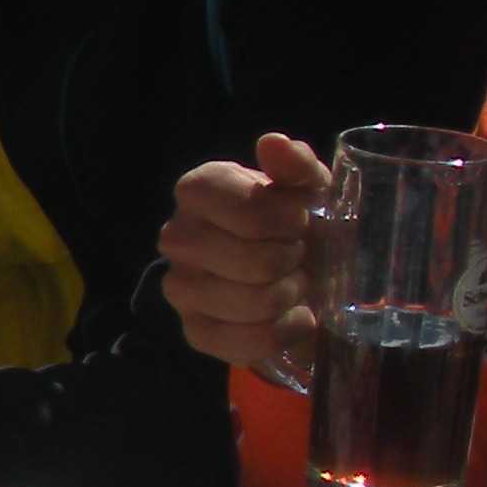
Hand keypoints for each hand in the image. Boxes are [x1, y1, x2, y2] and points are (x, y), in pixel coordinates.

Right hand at [157, 131, 328, 369]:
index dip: (286, 222)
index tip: (301, 222)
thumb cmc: (302, 224)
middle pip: (250, 262)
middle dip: (292, 263)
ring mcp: (179, 287)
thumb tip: (272, 144)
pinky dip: (283, 332)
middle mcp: (176, 236)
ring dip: (289, 297)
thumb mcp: (310, 190)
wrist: (304, 275)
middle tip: (300, 256)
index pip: (245, 211)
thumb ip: (296, 166)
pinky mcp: (193, 331)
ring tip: (296, 285)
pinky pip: (243, 342)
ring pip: (249, 304)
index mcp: (199, 190)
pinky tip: (295, 318)